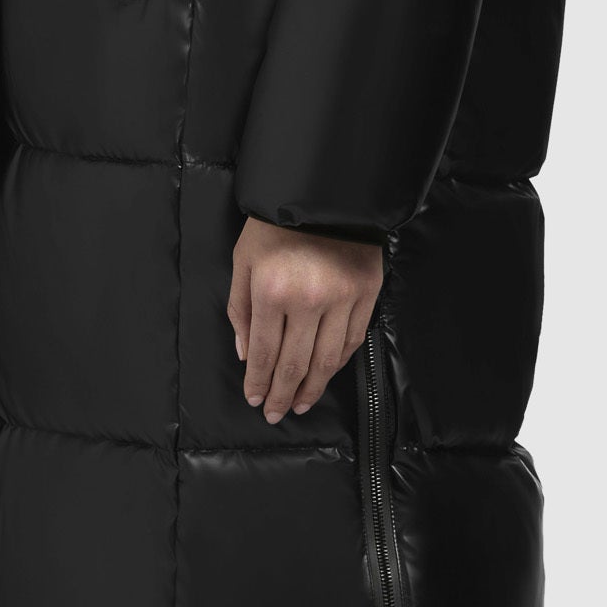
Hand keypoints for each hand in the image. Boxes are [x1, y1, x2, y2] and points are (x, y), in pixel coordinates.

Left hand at [227, 217, 384, 424]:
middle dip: (283, 394)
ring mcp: (341, 298)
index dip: (260, 382)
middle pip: (294, 363)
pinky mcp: (366, 293)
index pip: (264, 352)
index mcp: (272, 290)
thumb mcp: (244, 261)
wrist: (324, 192)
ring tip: (301, 404)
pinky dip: (337, 363)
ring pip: (326, 359)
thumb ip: (240, 310)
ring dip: (312, 388)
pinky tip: (325, 375)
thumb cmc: (275, 225)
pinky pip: (351, 340)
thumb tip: (247, 355)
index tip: (256, 400)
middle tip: (276, 414)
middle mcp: (308, 299)